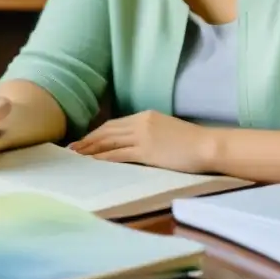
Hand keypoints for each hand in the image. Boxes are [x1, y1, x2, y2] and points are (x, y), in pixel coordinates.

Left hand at [69, 110, 215, 173]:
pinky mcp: (147, 151)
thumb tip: (135, 143)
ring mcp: (143, 136)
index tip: (85, 140)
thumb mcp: (166, 130)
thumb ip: (149, 132)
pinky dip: (103, 158)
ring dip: (90, 149)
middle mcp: (141, 122)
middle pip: (107, 131)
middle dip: (88, 140)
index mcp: (146, 116)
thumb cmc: (191, 142)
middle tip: (72, 148)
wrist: (207, 146)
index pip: (114, 123)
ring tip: (76, 156)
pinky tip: (93, 162)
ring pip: (109, 142)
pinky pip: (119, 154)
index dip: (97, 133)